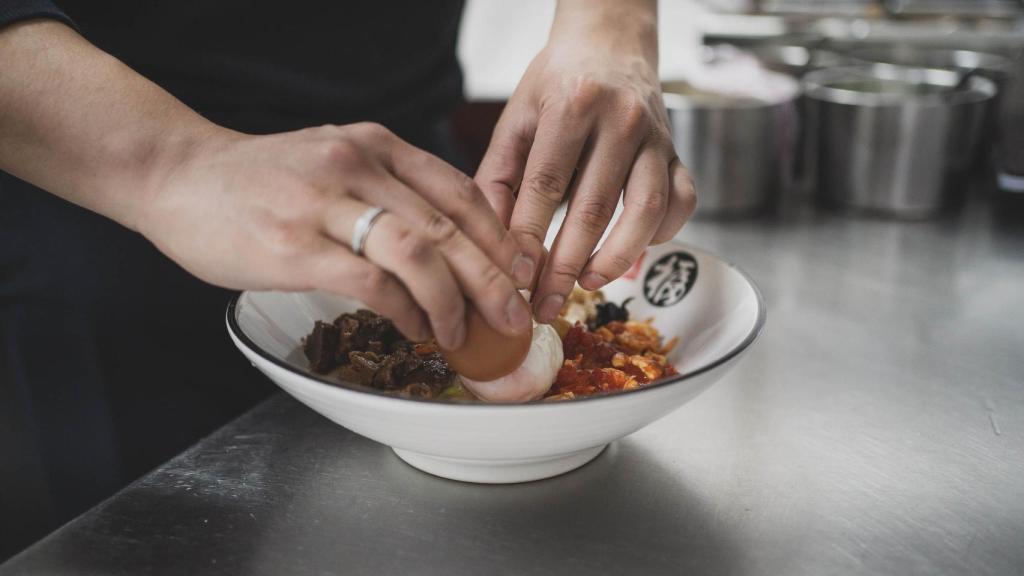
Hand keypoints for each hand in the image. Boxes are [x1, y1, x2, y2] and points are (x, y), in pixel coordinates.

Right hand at [139, 123, 532, 348]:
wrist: (178, 176)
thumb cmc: (262, 180)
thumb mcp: (335, 160)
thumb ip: (388, 189)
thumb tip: (449, 243)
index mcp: (376, 146)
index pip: (460, 193)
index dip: (500, 239)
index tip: (522, 274)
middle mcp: (357, 166)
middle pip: (450, 228)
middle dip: (494, 280)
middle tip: (517, 317)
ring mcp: (325, 204)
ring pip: (419, 254)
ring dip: (454, 302)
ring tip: (465, 334)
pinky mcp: (295, 246)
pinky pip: (372, 283)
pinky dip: (405, 312)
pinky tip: (415, 330)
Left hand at [475, 0, 695, 322]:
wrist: (609, 42)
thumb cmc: (556, 84)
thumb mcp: (516, 119)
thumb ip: (498, 180)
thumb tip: (492, 246)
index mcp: (570, 104)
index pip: (545, 184)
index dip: (528, 237)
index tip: (514, 277)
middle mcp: (620, 118)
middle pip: (593, 207)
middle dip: (566, 266)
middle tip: (546, 304)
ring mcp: (656, 137)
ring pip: (646, 210)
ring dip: (616, 258)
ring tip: (588, 284)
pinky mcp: (677, 152)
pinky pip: (681, 202)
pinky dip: (659, 235)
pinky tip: (630, 252)